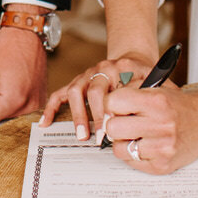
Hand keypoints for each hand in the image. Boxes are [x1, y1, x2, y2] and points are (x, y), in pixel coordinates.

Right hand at [38, 53, 155, 141]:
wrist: (133, 61)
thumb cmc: (143, 76)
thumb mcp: (151, 80)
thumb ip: (147, 94)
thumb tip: (140, 116)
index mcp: (119, 68)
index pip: (111, 90)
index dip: (110, 111)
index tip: (113, 128)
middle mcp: (100, 70)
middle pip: (92, 91)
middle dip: (95, 116)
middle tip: (100, 137)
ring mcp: (86, 76)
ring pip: (75, 92)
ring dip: (78, 115)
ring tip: (82, 135)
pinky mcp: (77, 83)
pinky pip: (60, 94)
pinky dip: (52, 108)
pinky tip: (46, 122)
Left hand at [102, 85, 197, 174]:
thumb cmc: (178, 106)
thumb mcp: (157, 89)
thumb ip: (131, 92)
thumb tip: (103, 104)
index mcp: (157, 101)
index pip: (114, 102)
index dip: (111, 103)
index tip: (116, 105)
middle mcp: (161, 125)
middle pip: (113, 127)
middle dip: (115, 124)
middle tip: (124, 121)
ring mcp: (162, 148)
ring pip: (118, 148)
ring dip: (123, 141)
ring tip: (136, 134)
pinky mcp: (162, 166)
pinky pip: (130, 162)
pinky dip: (133, 154)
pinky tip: (144, 145)